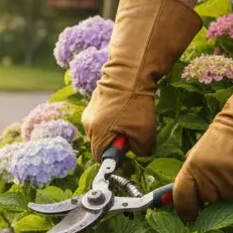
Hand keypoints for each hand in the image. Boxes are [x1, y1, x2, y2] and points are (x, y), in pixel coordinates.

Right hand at [79, 0, 201, 160]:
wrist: (129, 73)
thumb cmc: (135, 105)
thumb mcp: (144, 134)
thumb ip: (140, 151)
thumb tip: (138, 154)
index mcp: (97, 135)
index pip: (101, 158)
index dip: (115, 159)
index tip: (129, 154)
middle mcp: (88, 125)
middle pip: (101, 143)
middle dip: (117, 142)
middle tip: (134, 134)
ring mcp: (90, 111)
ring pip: (103, 129)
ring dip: (117, 129)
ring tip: (132, 118)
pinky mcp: (95, 101)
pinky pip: (104, 116)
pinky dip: (115, 116)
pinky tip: (127, 108)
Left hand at [172, 115, 232, 222]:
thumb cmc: (221, 140)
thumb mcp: (198, 154)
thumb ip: (191, 175)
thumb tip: (181, 200)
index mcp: (191, 168)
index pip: (182, 198)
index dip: (185, 210)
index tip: (189, 217)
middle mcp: (209, 177)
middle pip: (209, 201)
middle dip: (213, 194)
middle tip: (221, 174)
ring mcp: (232, 181)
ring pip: (230, 199)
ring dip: (232, 189)